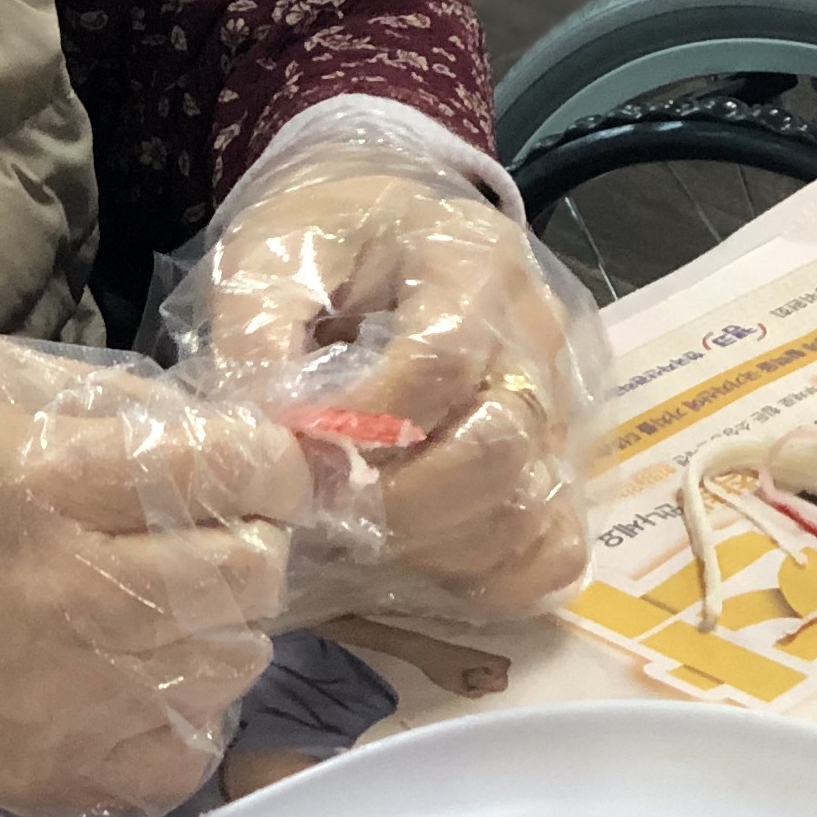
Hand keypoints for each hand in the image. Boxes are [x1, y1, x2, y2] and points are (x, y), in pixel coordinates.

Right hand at [0, 336, 308, 816]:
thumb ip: (109, 394)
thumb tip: (224, 427)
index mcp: (46, 479)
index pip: (245, 469)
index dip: (269, 461)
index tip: (248, 465)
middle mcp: (72, 594)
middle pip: (260, 569)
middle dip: (248, 538)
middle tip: (194, 534)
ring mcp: (71, 699)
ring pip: (241, 658)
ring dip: (217, 623)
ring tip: (151, 602)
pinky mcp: (61, 774)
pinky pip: (194, 745)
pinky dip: (182, 708)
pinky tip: (128, 673)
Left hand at [185, 154, 592, 621]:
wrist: (384, 236)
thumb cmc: (325, 245)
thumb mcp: (269, 255)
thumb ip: (256, 333)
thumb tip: (262, 436)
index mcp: (472, 260)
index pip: (441, 360)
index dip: (362, 423)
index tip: (294, 450)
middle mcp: (536, 334)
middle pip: (499, 447)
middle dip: (397, 505)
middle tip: (319, 517)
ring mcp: (560, 404)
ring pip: (529, 509)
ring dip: (433, 550)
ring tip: (354, 541)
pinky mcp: (558, 464)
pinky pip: (553, 549)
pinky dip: (489, 579)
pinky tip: (417, 565)